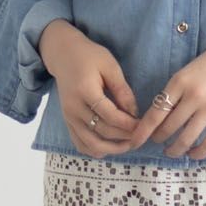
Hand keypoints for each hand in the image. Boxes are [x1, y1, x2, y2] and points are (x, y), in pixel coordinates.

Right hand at [39, 19, 142, 157]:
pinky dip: (96, 150)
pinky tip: (110, 147)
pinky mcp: (67, 122)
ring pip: (91, 144)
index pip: (110, 116)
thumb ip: (122, 90)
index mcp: (85, 91)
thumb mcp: (110, 66)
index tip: (143, 125)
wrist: (62, 55)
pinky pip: (80, 144)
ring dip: (112, 149)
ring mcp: (69, 118)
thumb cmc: (89, 57)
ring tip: (128, 145)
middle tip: (140, 136)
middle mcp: (74, 108)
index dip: (128, 124)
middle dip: (124, 137)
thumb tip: (134, 113)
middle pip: (102, 132)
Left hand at [118, 25, 205, 159]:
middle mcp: (193, 95)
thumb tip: (161, 116)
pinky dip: (198, 152)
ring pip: (186, 138)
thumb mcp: (189, 71)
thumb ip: (176, 91)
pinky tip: (193, 154)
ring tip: (172, 152)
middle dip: (158, 140)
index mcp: (179, 81)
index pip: (155, 113)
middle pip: (168, 128)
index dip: (142, 131)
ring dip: (175, 150)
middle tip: (157, 143)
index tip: (134, 142)